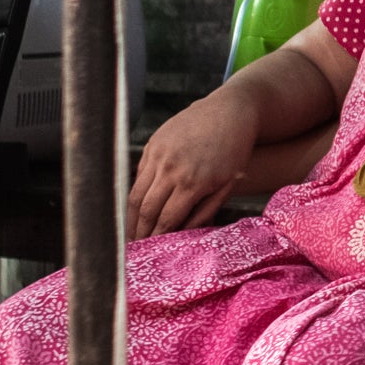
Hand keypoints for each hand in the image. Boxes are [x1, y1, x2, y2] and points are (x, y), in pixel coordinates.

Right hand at [129, 89, 259, 238]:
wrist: (231, 111)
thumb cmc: (234, 152)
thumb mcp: (226, 186)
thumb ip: (203, 211)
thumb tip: (181, 235)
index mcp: (192, 182)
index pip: (166, 220)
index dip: (156, 239)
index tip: (150, 253)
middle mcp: (171, 168)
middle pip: (145, 210)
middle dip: (138, 233)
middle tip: (133, 250)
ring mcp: (159, 154)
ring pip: (136, 193)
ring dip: (130, 217)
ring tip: (130, 233)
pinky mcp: (152, 144)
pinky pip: (138, 175)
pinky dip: (135, 194)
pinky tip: (136, 208)